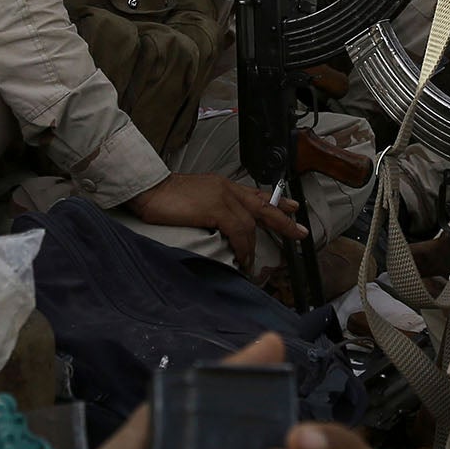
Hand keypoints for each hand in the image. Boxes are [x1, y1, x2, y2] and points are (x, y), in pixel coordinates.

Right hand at [127, 172, 305, 274]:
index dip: (276, 202)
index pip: (255, 194)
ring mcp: (223, 197)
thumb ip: (211, 207)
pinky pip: (239, 231)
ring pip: (251, 223)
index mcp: (223, 185)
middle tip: (300, 233)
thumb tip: (219, 226)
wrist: (149, 189)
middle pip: (263, 206)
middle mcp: (227, 189)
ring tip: (251, 263)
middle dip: (284, 221)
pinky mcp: (216, 208)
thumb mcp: (195, 198)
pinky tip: (242, 258)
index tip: (292, 208)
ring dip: (253, 246)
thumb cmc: (165, 197)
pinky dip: (243, 247)